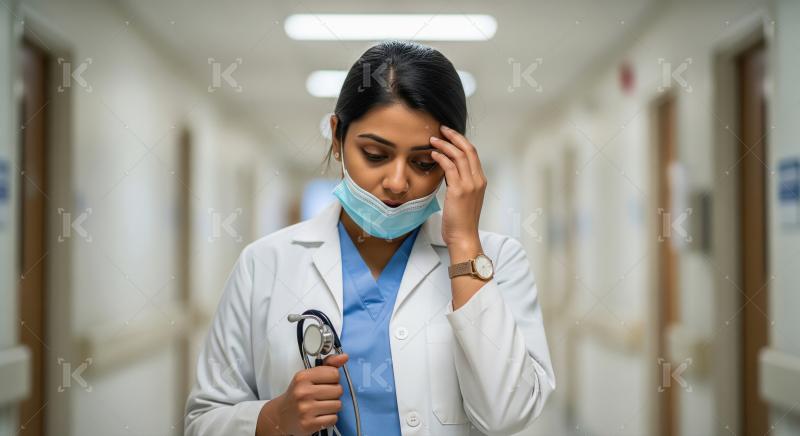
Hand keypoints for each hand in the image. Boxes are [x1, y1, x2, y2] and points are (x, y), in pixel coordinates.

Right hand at [260, 354, 347, 434]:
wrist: (281, 416)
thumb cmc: (298, 394)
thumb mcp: (308, 376)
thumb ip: (327, 365)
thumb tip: (344, 357)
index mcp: (303, 377)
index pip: (334, 373)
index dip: (333, 379)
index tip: (325, 383)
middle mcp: (303, 392)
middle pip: (338, 390)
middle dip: (334, 394)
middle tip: (323, 396)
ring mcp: (305, 410)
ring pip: (338, 405)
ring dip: (333, 406)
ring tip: (321, 406)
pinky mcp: (309, 424)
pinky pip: (333, 418)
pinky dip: (330, 418)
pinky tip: (320, 416)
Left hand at [430, 125, 486, 250]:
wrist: (464, 236)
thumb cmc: (461, 221)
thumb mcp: (464, 198)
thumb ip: (459, 183)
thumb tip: (448, 170)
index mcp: (480, 181)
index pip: (473, 154)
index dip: (461, 141)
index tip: (449, 135)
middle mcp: (477, 180)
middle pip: (468, 149)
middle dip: (454, 136)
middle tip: (442, 130)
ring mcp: (469, 185)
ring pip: (459, 155)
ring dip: (445, 145)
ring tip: (433, 140)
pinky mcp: (459, 190)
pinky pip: (450, 167)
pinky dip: (441, 157)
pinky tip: (433, 154)